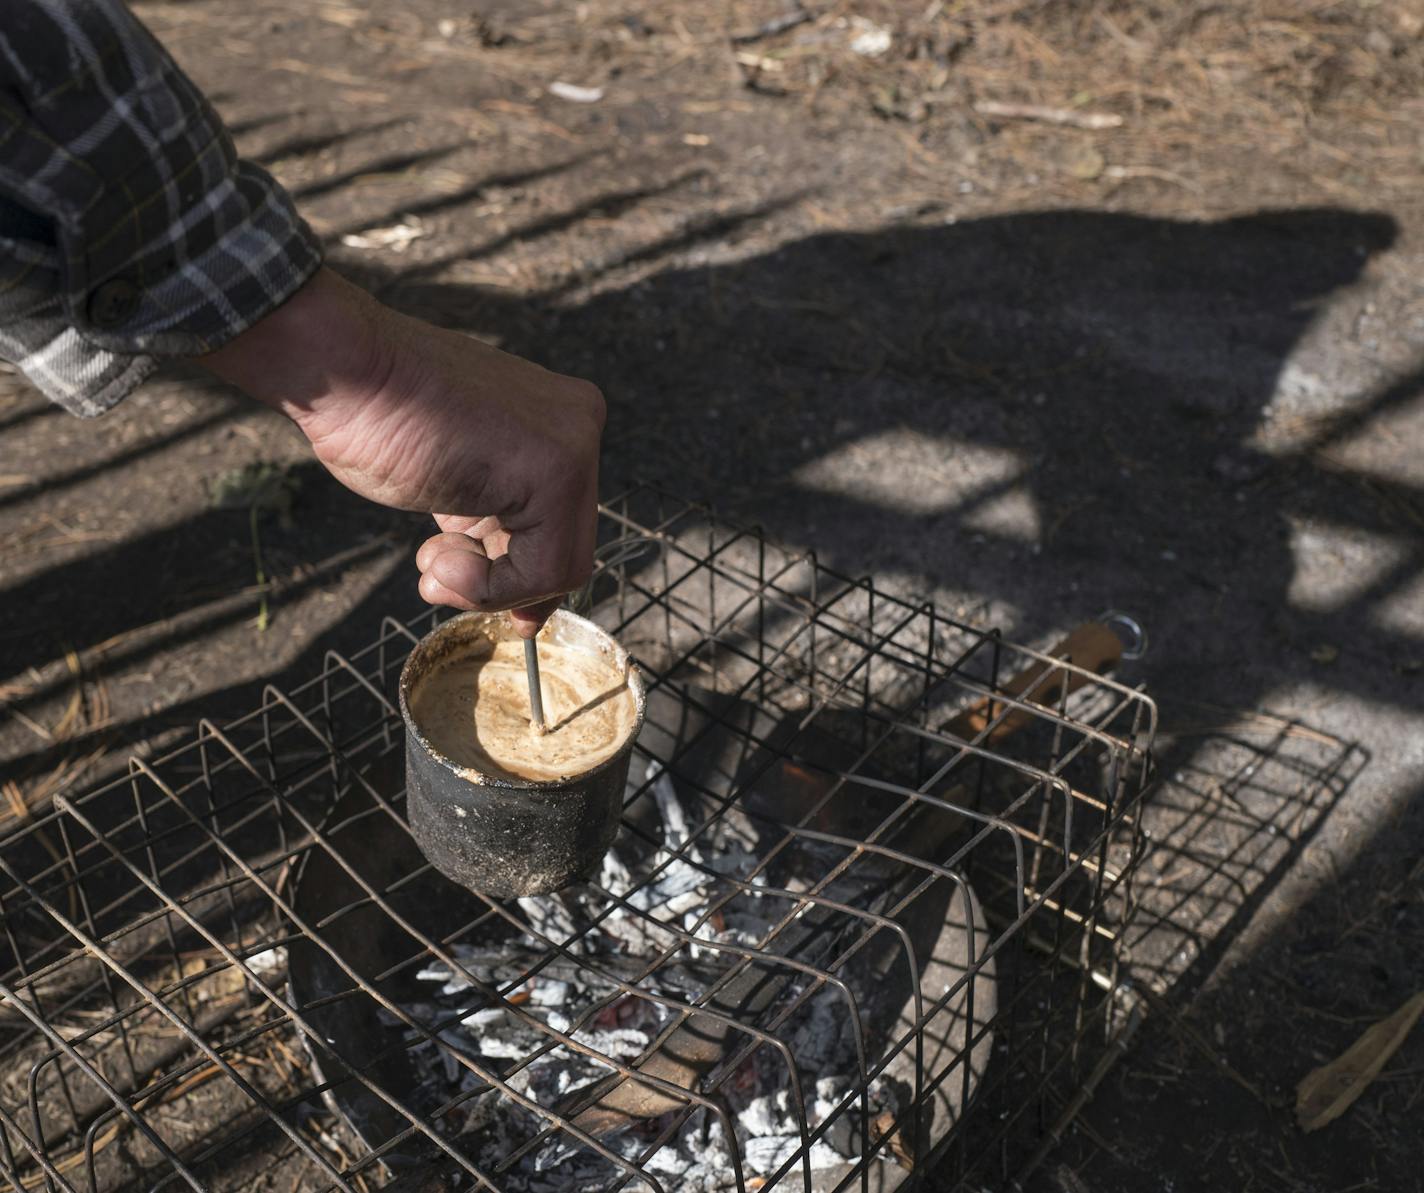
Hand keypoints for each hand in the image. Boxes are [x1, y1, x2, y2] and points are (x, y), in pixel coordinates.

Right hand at [199, 267, 604, 635]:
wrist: (339, 370)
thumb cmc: (377, 422)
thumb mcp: (455, 486)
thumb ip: (495, 529)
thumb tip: (530, 615)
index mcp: (558, 420)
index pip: (563, 524)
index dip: (517, 575)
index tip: (465, 584)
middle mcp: (578, 426)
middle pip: (566, 547)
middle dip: (502, 582)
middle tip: (438, 575)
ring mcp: (575, 446)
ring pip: (558, 568)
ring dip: (485, 587)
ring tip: (431, 559)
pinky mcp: (557, 472)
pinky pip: (544, 571)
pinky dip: (487, 585)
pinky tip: (438, 552)